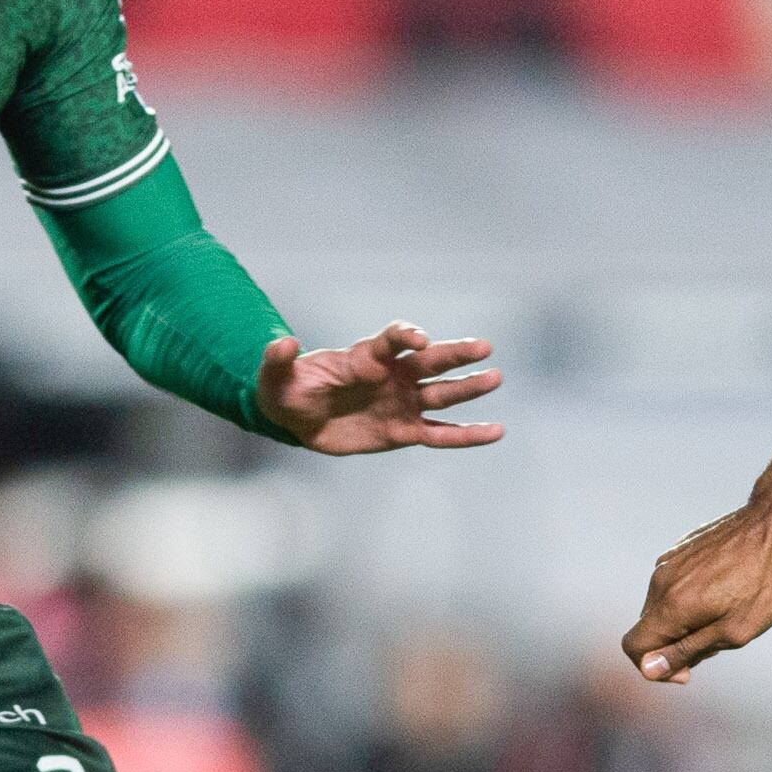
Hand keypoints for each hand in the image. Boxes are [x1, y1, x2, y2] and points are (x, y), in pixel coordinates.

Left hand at [255, 323, 503, 454]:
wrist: (296, 419)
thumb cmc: (287, 389)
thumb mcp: (275, 375)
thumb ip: (279, 359)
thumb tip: (283, 343)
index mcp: (365, 356)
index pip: (392, 340)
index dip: (406, 336)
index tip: (419, 341)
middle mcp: (392, 376)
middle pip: (429, 362)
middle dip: (455, 354)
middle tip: (485, 347)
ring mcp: (402, 403)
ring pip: (441, 395)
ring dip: (468, 388)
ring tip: (496, 378)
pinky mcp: (404, 432)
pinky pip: (440, 434)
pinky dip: (467, 435)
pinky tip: (495, 431)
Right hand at [625, 501, 771, 683]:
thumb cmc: (763, 584)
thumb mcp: (733, 632)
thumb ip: (687, 652)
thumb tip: (650, 669)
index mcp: (671, 606)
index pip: (633, 647)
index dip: (654, 667)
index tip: (688, 670)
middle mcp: (660, 582)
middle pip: (649, 628)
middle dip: (675, 645)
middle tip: (718, 640)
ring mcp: (668, 562)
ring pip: (661, 607)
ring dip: (684, 621)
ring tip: (725, 613)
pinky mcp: (679, 550)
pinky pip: (672, 585)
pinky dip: (689, 599)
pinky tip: (724, 591)